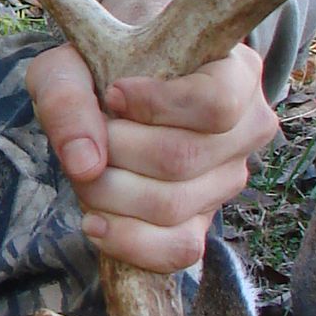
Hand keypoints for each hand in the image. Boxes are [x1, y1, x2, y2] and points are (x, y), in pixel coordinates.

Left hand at [26, 0, 278, 273]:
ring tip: (87, 172)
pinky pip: (179, 250)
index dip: (156, 105)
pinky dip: (129, 242)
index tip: (112, 95)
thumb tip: (85, 165)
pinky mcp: (207, 220)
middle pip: (185, 157)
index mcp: (235, 71)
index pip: (216, 102)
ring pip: (175, 205)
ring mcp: (230, 179)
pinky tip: (95, 222)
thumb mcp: (69, 66)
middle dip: (117, 153)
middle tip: (89, 136)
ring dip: (111, 194)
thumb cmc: (98, 68)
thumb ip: (68, 99)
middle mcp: (247, 128)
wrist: (107, 96)